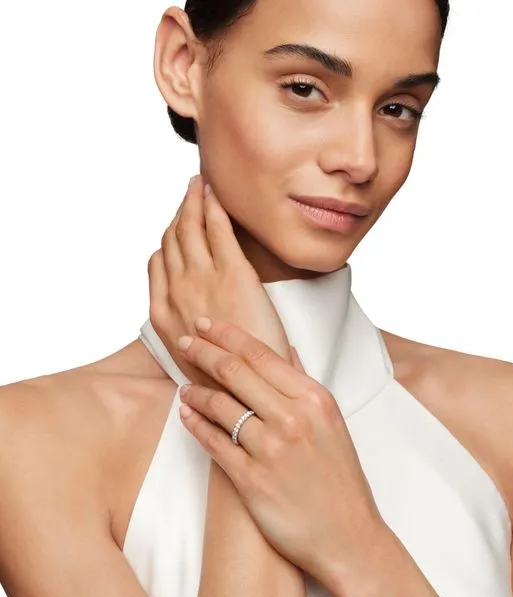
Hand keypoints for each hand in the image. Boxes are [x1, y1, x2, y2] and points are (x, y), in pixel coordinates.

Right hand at [147, 175, 292, 385]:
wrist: (244, 388)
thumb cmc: (221, 379)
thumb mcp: (188, 361)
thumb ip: (184, 335)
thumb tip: (192, 325)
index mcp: (162, 312)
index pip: (158, 262)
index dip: (166, 238)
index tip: (175, 224)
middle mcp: (176, 290)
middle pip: (173, 238)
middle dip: (180, 210)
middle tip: (189, 191)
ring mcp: (203, 279)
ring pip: (190, 227)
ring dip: (193, 200)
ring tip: (199, 184)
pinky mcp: (234, 273)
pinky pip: (218, 229)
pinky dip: (214, 207)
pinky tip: (216, 194)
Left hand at [176, 317, 386, 589]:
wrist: (348, 536)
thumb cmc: (340, 478)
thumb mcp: (331, 421)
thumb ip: (305, 383)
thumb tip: (286, 350)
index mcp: (315, 398)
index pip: (261, 353)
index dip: (227, 334)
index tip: (205, 324)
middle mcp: (293, 418)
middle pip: (235, 371)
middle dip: (203, 351)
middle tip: (183, 342)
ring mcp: (271, 448)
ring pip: (220, 405)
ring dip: (196, 391)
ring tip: (185, 387)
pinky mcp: (251, 479)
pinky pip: (214, 442)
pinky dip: (195, 424)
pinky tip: (186, 414)